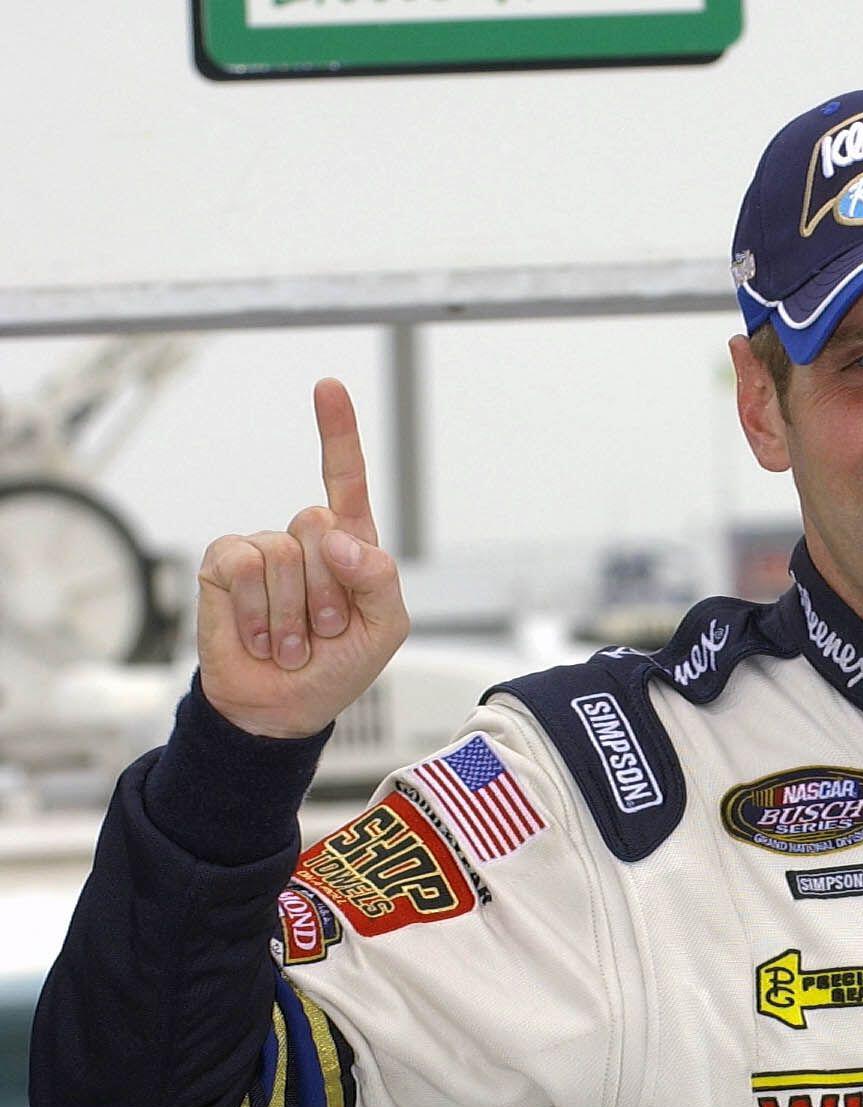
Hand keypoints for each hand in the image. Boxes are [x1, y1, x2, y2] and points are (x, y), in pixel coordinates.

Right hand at [196, 379, 409, 738]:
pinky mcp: (223, 566)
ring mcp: (262, 549)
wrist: (286, 707)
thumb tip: (338, 540)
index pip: (345, 480)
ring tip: (295, 641)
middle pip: (318, 524)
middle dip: (328, 589)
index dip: (337, 433)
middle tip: (324, 629)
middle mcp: (305, 540)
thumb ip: (378, 577)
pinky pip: (244, 566)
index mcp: (351, 547)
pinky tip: (263, 637)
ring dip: (295, 613)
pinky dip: (260, 613)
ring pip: (283, 553)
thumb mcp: (384, 628)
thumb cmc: (339, 666)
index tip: (328, 387)